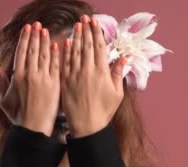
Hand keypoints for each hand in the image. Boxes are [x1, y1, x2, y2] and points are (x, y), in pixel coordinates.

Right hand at [0, 22, 60, 136]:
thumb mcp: (5, 99)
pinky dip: (56, 55)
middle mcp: (30, 75)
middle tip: (38, 24)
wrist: (34, 128)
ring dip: (45, 41)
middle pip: (33, 50)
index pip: (21, 52)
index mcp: (17, 77)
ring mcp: (43, 79)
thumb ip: (0, 82)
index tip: (27, 29)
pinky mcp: (55, 85)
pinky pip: (55, 66)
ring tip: (46, 31)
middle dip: (35, 36)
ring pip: (44, 55)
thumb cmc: (19, 116)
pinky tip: (57, 45)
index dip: (25, 39)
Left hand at [60, 14, 127, 137]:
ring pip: (74, 52)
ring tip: (76, 26)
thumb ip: (119, 74)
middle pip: (86, 46)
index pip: (99, 48)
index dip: (97, 33)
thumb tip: (123, 58)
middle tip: (84, 18)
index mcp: (101, 73)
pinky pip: (64, 63)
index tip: (95, 23)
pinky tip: (65, 42)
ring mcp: (74, 76)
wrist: (87, 127)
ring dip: (75, 37)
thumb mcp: (117, 94)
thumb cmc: (104, 112)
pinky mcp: (65, 82)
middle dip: (86, 30)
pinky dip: (65, 52)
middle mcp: (87, 71)